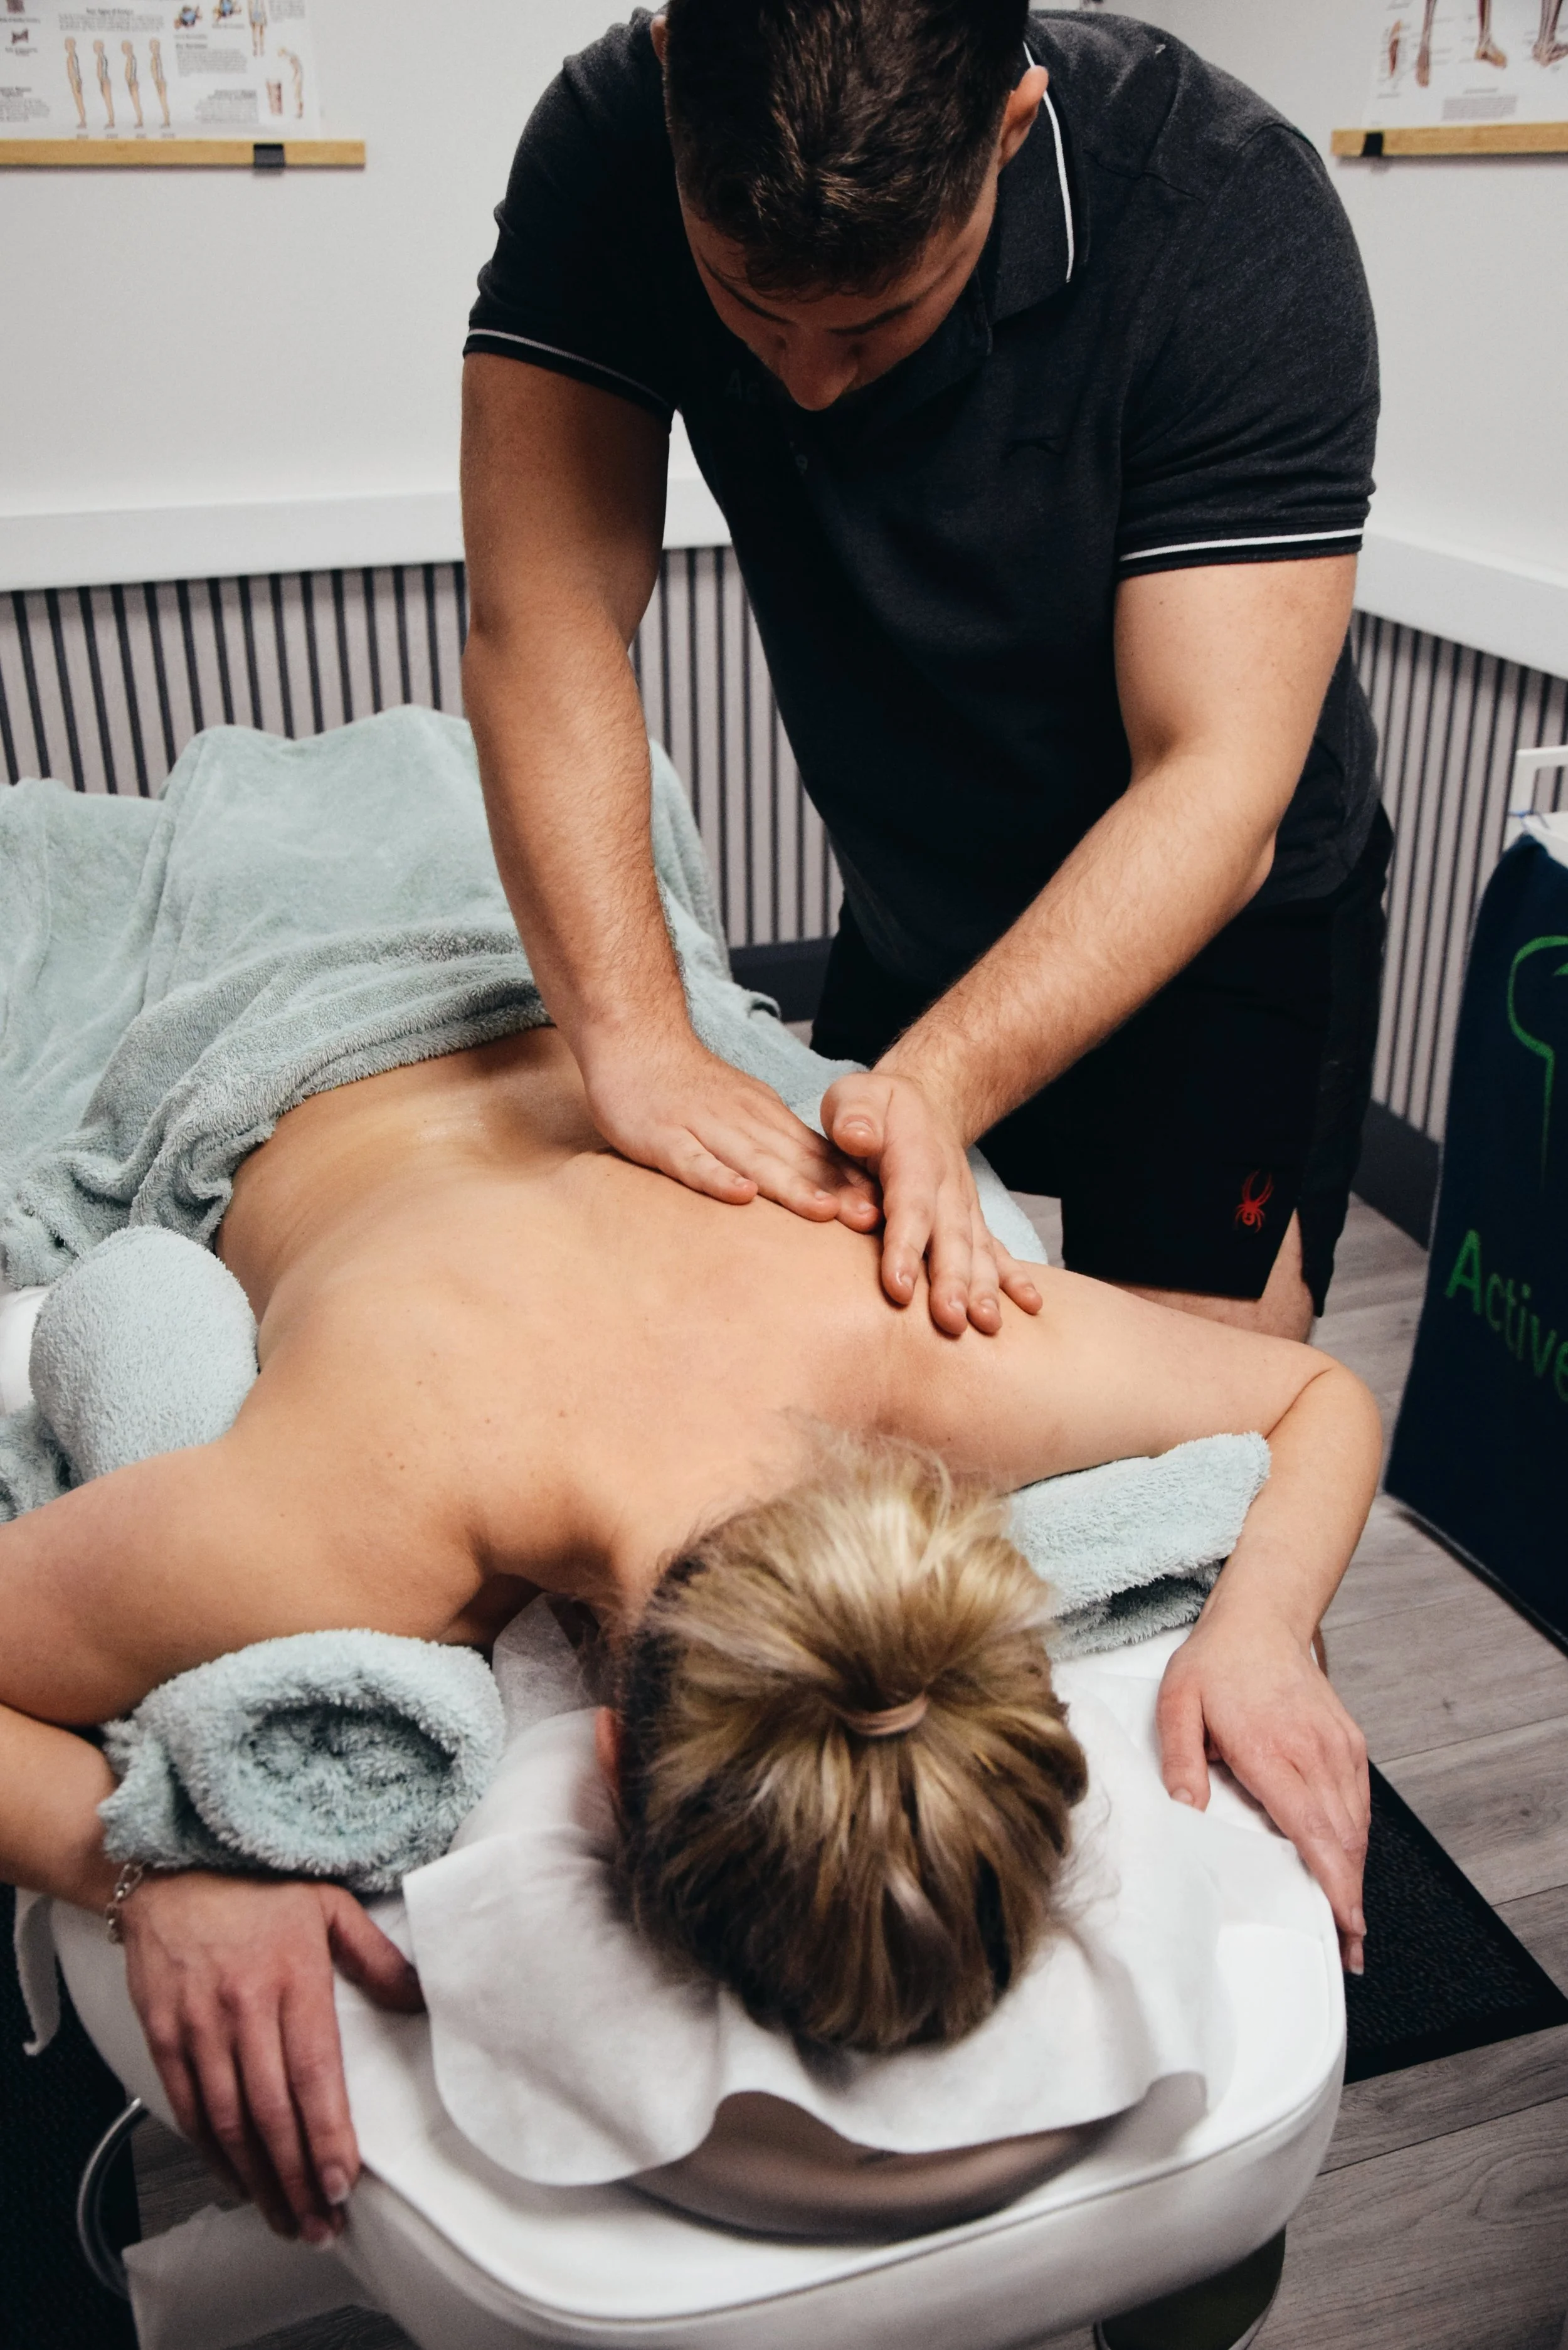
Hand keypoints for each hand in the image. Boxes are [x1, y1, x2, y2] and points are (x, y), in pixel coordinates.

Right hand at [120, 1871, 424, 2239]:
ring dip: (259, 2179)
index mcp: (293, 1977)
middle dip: (298, 2178)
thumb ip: (375, 1956)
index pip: (313, 2074)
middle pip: (272, 2113)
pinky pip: (187, 2107)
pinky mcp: (163, 2033)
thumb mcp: (329, 1904)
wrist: (170, 1868)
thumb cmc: (257, 1886)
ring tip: (287, 2217)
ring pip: (228, 2122)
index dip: (327, 2136)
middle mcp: (243, 2007)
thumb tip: (418, 1998)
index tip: (344, 2182)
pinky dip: (211, 2153)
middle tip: (321, 2224)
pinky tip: (238, 2179)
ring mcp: (199, 2024)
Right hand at [583, 1023, 879, 1228]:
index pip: (816, 1153)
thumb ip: (778, 1147)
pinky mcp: (663, 1137)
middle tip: (872, 1219)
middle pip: (795, 1160)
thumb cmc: (689, 1087)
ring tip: (824, 1211)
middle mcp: (743, 1122)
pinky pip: (693, 1160)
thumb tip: (825, 1186)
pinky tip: (741, 1197)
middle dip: (836, 1191)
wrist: (636, 1037)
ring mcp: (703, 1127)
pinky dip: (717, 1178)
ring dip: (791, 1186)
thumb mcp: (744, 1110)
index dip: (851, 1181)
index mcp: (765, 1118)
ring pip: (754, 1160)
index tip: (887, 1209)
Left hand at [819, 1069, 1042, 1334]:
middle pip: (951, 1238)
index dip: (905, 1247)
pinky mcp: (971, 1221)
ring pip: (977, 1250)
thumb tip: (856, 1137)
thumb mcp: (855, 1096)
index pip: (910, 1206)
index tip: (899, 1289)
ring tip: (988, 1327)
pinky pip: (996, 1250)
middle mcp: (948, 1186)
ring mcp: (965, 1206)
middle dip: (953, 1282)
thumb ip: (855, 1115)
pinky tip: (1031, 1307)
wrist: (921, 1104)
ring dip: (983, 1289)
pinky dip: (1013, 1278)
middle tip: (950, 1322)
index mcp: (915, 1158)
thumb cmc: (877, 1108)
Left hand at [1156, 1609, 1368, 1971]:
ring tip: (1348, 1921)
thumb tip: (1185, 1814)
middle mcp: (1315, 1752)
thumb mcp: (1178, 1704)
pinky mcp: (1349, 1743)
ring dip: (1356, 1874)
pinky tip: (1346, 1863)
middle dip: (1350, 1898)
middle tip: (1350, 1949)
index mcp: (1272, 1749)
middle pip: (1344, 1840)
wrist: (1261, 1618)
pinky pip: (1359, 1802)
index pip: (1312, 1830)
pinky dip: (1356, 1839)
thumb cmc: (1217, 1663)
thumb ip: (1181, 1762)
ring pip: (1357, 1825)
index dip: (1334, 1883)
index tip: (1346, 1926)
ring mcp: (1339, 1748)